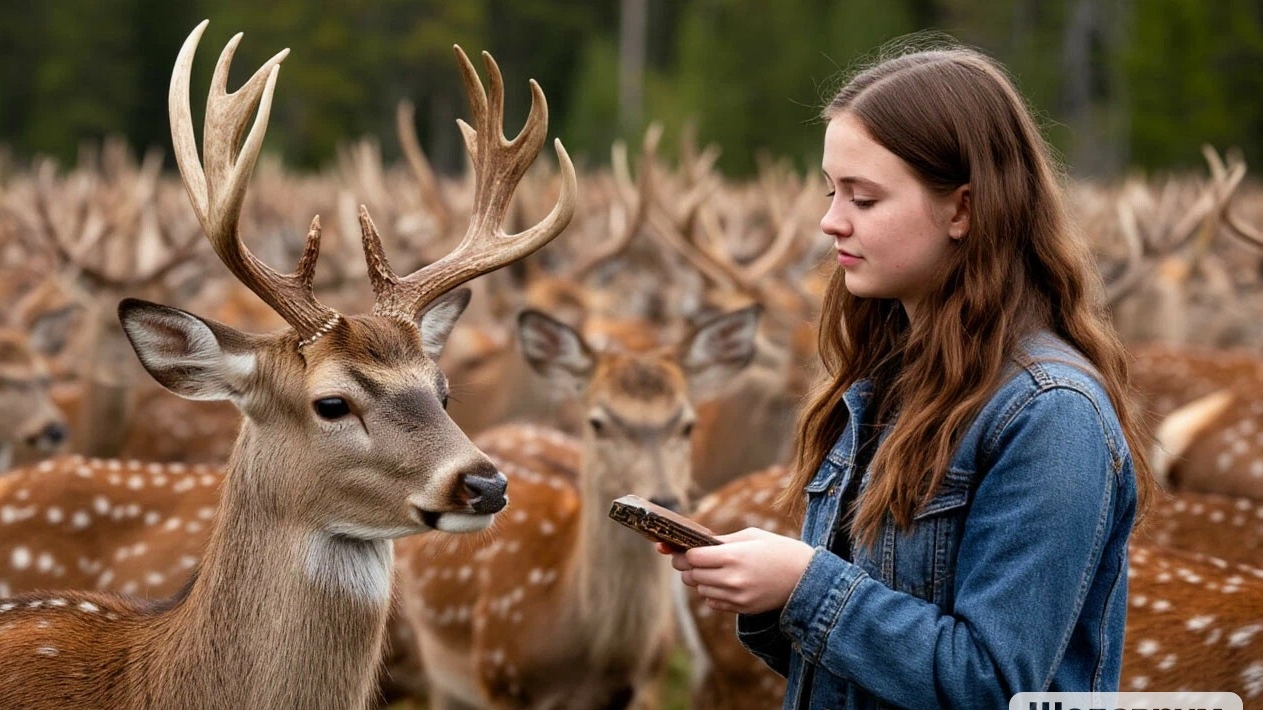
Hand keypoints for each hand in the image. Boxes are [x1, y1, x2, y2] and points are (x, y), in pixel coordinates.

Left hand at [658, 528, 814, 613]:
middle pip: (691, 575)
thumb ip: (721, 540)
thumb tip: (694, 542)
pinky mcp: (742, 609)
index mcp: (733, 556)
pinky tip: (722, 583)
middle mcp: (732, 579)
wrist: (806, 577)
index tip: (683, 548)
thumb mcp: (751, 536)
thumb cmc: (778, 549)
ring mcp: (737, 597)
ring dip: (699, 580)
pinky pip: (713, 602)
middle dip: (687, 566)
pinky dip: (711, 593)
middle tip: (691, 558)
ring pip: (700, 590)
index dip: (684, 552)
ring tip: (711, 570)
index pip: (692, 557)